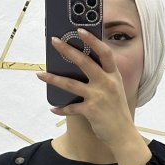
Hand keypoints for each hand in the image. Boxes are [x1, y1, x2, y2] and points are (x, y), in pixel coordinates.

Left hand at [37, 28, 136, 148]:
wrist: (123, 134)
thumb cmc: (117, 111)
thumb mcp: (115, 89)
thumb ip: (103, 77)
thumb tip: (82, 66)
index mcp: (113, 75)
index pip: (104, 52)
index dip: (92, 40)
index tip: (80, 30)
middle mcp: (107, 83)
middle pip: (84, 62)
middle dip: (67, 50)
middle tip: (54, 41)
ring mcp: (98, 97)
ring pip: (71, 84)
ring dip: (53, 79)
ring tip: (40, 74)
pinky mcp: (91, 111)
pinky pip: (71, 108)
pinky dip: (61, 109)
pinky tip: (54, 108)